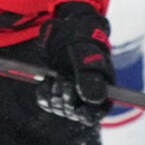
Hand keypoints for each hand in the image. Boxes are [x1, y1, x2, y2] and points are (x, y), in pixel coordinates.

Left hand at [45, 1, 111, 120]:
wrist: (66, 28)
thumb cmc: (83, 40)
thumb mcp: (87, 57)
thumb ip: (89, 78)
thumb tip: (94, 100)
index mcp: (101, 90)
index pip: (96, 114)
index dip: (87, 116)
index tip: (79, 111)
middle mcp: (85, 95)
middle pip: (74, 113)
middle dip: (67, 99)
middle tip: (65, 79)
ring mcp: (68, 93)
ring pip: (58, 108)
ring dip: (54, 94)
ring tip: (58, 75)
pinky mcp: (53, 89)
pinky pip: (45, 101)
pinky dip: (43, 92)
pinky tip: (46, 79)